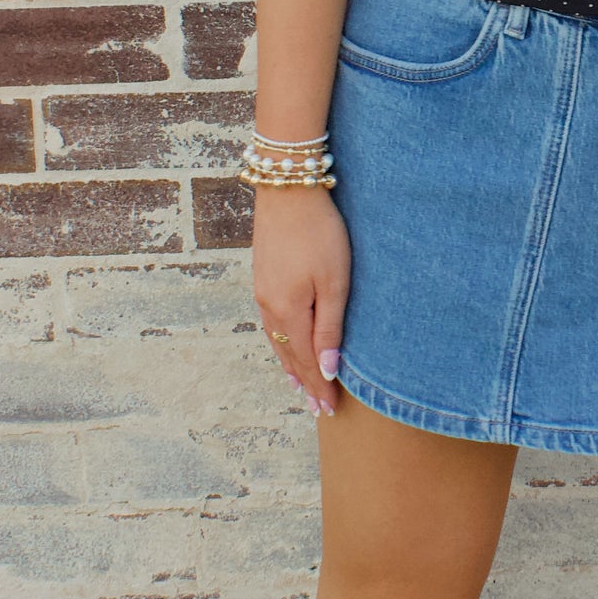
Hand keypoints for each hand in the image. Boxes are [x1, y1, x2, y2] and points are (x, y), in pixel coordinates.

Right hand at [252, 185, 348, 417]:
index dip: (320, 386)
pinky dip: (281, 344)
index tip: (329, 409)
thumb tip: (328, 369)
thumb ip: (330, 327)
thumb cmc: (319, 233)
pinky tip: (285, 345)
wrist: (287, 189)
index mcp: (289, 311)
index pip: (308, 360)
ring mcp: (263, 292)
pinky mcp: (263, 277)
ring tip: (300, 387)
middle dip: (305, 382)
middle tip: (316, 409)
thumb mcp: (334, 282)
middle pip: (290, 355)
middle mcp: (270, 307)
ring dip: (291, 366)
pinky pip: (271, 323)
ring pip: (278, 340)